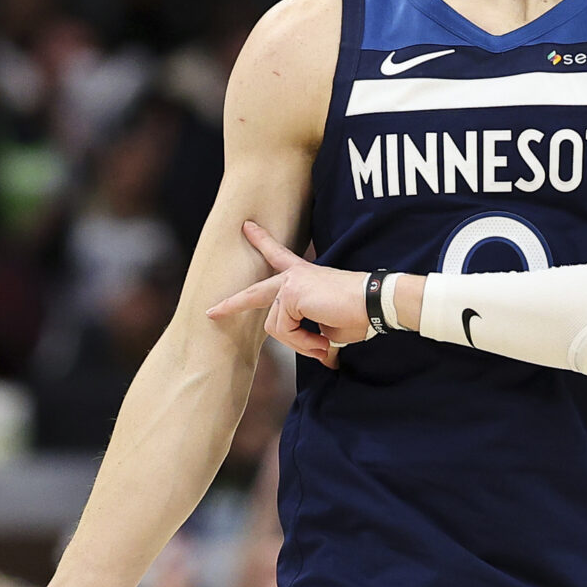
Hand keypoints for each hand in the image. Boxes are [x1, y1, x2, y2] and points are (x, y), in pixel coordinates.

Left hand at [205, 220, 373, 366]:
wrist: (375, 303)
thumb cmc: (360, 314)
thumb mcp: (332, 328)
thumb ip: (319, 338)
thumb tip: (326, 358)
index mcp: (304, 277)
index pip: (278, 256)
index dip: (262, 241)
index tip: (247, 228)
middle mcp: (295, 276)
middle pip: (255, 292)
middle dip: (232, 304)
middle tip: (211, 312)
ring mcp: (290, 284)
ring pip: (276, 327)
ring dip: (299, 343)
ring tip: (322, 346)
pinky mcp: (291, 295)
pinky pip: (284, 330)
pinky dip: (303, 342)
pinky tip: (321, 342)